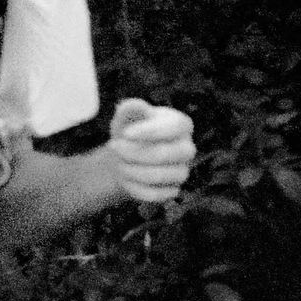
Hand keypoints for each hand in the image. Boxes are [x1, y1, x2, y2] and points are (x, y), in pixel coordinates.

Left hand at [107, 96, 195, 210]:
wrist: (125, 157)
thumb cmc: (129, 131)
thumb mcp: (125, 117)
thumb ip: (130, 109)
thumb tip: (137, 105)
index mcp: (181, 124)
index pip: (174, 127)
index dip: (149, 131)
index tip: (125, 133)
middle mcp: (187, 148)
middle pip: (164, 154)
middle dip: (132, 152)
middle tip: (113, 146)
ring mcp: (182, 171)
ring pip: (158, 176)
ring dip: (130, 170)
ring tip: (118, 163)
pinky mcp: (173, 190)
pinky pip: (156, 195)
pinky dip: (135, 188)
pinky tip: (126, 179)